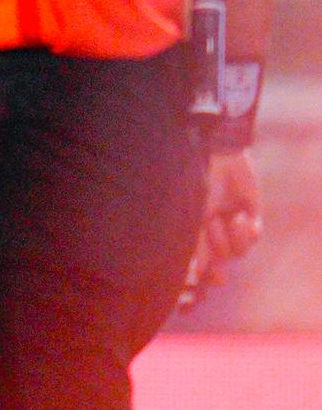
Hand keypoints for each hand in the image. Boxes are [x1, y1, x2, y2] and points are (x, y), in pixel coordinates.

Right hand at [180, 149, 263, 307]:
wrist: (219, 157)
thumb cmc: (196, 184)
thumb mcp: (191, 217)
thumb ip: (194, 246)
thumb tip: (192, 277)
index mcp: (193, 230)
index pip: (198, 260)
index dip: (200, 276)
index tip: (197, 286)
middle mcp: (212, 230)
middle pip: (219, 262)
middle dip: (218, 268)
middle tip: (219, 277)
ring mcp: (231, 224)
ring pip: (238, 251)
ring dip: (230, 238)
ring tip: (223, 218)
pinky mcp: (249, 215)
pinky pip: (253, 237)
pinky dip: (248, 231)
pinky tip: (240, 216)